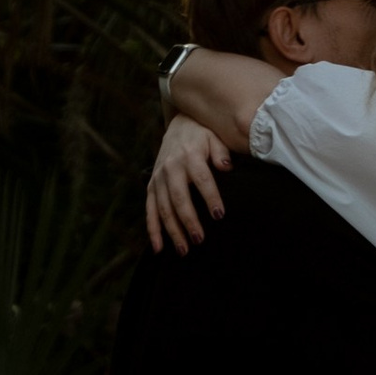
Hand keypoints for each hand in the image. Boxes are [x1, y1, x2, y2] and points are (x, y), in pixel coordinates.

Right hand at [146, 116, 232, 253]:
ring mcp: (159, 178)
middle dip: (188, 220)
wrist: (180, 124)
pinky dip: (152, 230)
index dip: (210, 197)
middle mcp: (171, 168)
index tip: (219, 215)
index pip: (202, 179)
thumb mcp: (215, 137)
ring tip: (184, 250)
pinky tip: (159, 248)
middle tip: (199, 239)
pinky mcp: (152, 185)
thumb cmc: (204, 135)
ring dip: (172, 230)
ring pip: (163, 208)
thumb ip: (221, 152)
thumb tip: (226, 167)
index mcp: (190, 156)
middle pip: (179, 198)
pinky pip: (149, 210)